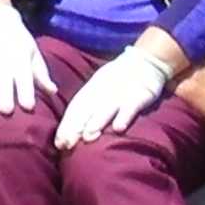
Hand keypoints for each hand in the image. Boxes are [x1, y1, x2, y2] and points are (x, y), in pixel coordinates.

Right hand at [0, 3, 51, 116]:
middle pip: (3, 83)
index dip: (26, 92)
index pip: (24, 77)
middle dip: (4, 98)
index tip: (28, 106)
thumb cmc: (18, 41)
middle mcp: (2, 63)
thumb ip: (41, 73)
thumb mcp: (33, 52)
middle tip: (5, 110)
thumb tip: (53, 91)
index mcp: (20, 59)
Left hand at [52, 43, 171, 150]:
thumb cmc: (119, 79)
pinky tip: (118, 128)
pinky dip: (124, 116)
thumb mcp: (100, 87)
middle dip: (75, 128)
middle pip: (87, 110)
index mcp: (92, 89)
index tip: (59, 144)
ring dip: (96, 122)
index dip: (66, 125)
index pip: (76, 108)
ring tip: (88, 137)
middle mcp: (103, 91)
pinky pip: (131, 106)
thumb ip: (89, 106)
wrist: (145, 60)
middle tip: (66, 145)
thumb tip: (73, 130)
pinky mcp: (140, 94)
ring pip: (106, 108)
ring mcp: (121, 93)